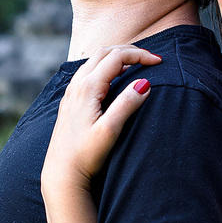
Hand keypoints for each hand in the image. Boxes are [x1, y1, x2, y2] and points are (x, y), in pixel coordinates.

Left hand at [42, 45, 160, 191]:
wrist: (62, 171)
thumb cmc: (85, 155)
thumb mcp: (110, 131)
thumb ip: (126, 105)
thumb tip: (144, 83)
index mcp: (87, 88)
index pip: (116, 57)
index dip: (140, 55)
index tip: (159, 61)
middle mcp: (76, 85)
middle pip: (104, 53)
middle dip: (129, 51)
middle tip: (151, 58)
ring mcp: (71, 92)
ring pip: (94, 60)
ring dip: (117, 57)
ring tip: (137, 64)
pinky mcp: (70, 100)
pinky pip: (88, 71)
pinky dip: (106, 66)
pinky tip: (116, 78)